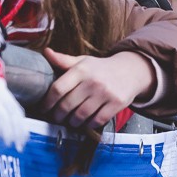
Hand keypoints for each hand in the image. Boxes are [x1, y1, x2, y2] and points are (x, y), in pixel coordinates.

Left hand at [41, 49, 155, 128]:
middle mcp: (93, 81)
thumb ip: (63, 60)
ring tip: (70, 120)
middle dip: (58, 115)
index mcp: (82, 69)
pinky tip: (86, 121)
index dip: (47, 102)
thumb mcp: (83, 62)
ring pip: (80, 116)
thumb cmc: (101, 68)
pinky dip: (88, 124)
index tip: (44, 108)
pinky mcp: (116, 103)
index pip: (57, 89)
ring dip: (72, 122)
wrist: (131, 70)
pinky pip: (97, 120)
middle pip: (66, 105)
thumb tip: (46, 52)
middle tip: (57, 117)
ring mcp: (106, 93)